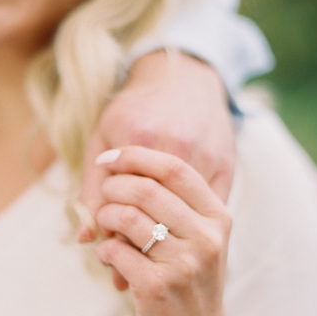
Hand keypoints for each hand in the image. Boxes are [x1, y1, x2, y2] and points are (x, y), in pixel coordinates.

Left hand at [78, 50, 235, 244]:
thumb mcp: (104, 138)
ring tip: (146, 228)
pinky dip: (188, 222)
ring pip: (181, 213)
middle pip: (150, 208)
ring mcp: (208, 158)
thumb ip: (92, 186)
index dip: (112, 217)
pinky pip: (204, 210)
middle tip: (126, 229)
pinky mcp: (228, 167)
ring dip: (161, 230)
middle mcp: (178, 146)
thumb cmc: (138, 111)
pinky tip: (175, 221)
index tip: (108, 218)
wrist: (188, 78)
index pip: (119, 198)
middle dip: (134, 226)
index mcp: (141, 135)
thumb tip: (88, 237)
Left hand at [93, 146, 234, 315]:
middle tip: (101, 198)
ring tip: (104, 229)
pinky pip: (115, 252)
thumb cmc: (189, 282)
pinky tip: (110, 257)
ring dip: (104, 219)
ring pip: (127, 218)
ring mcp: (185, 263)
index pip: (175, 168)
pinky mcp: (158, 287)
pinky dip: (104, 251)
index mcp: (218, 217)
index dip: (135, 157)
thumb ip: (171, 203)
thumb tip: (117, 166)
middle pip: (147, 188)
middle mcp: (207, 237)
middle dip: (112, 187)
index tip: (109, 159)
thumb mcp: (197, 240)